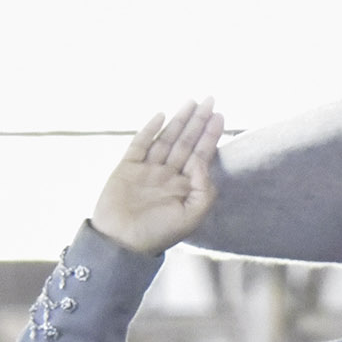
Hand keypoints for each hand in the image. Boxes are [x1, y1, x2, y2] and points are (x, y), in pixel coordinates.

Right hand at [91, 98, 224, 254]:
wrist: (121, 242)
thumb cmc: (157, 234)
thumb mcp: (190, 218)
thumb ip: (204, 191)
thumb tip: (202, 161)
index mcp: (184, 188)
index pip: (201, 156)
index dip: (210, 136)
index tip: (220, 116)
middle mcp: (168, 176)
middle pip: (186, 142)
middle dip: (198, 121)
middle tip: (210, 99)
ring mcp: (148, 170)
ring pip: (166, 139)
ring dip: (179, 120)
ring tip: (191, 102)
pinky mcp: (127, 167)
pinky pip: (140, 144)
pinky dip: (150, 129)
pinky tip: (161, 115)